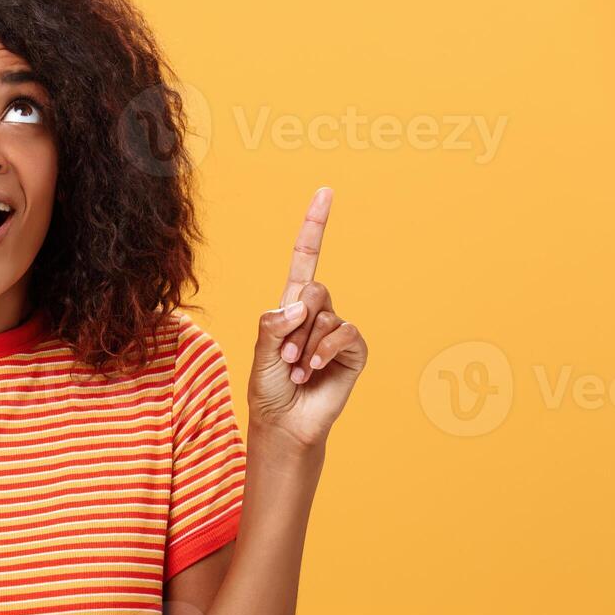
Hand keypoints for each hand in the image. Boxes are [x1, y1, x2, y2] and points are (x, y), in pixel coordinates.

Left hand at [249, 186, 368, 449]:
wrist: (284, 422)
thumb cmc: (268, 387)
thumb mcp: (260, 352)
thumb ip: (274, 325)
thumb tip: (300, 304)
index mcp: (290, 306)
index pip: (305, 258)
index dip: (314, 226)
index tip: (325, 191)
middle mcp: (316, 313)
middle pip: (314, 288)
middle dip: (295, 323)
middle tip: (286, 356)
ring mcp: (337, 331)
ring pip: (326, 315)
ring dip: (305, 346)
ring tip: (298, 370)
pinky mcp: (354, 350)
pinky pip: (346, 333)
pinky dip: (326, 351)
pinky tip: (315, 371)